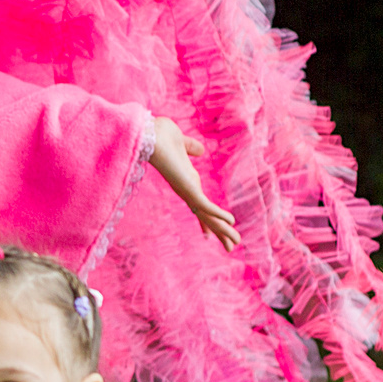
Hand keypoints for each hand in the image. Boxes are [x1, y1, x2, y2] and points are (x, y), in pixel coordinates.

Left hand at [148, 119, 240, 247]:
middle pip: (205, 216)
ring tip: (234, 244)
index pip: (200, 205)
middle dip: (219, 232)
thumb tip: (200, 151)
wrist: (148, 133)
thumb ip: (191, 147)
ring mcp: (187, 190)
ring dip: (223, 230)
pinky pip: (205, 206)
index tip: (209, 234)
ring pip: (208, 216)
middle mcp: (187, 189)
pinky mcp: (187, 188)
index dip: (207, 219)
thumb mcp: (181, 142)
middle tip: (230, 248)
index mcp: (187, 180)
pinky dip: (218, 215)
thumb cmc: (159, 135)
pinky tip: (230, 222)